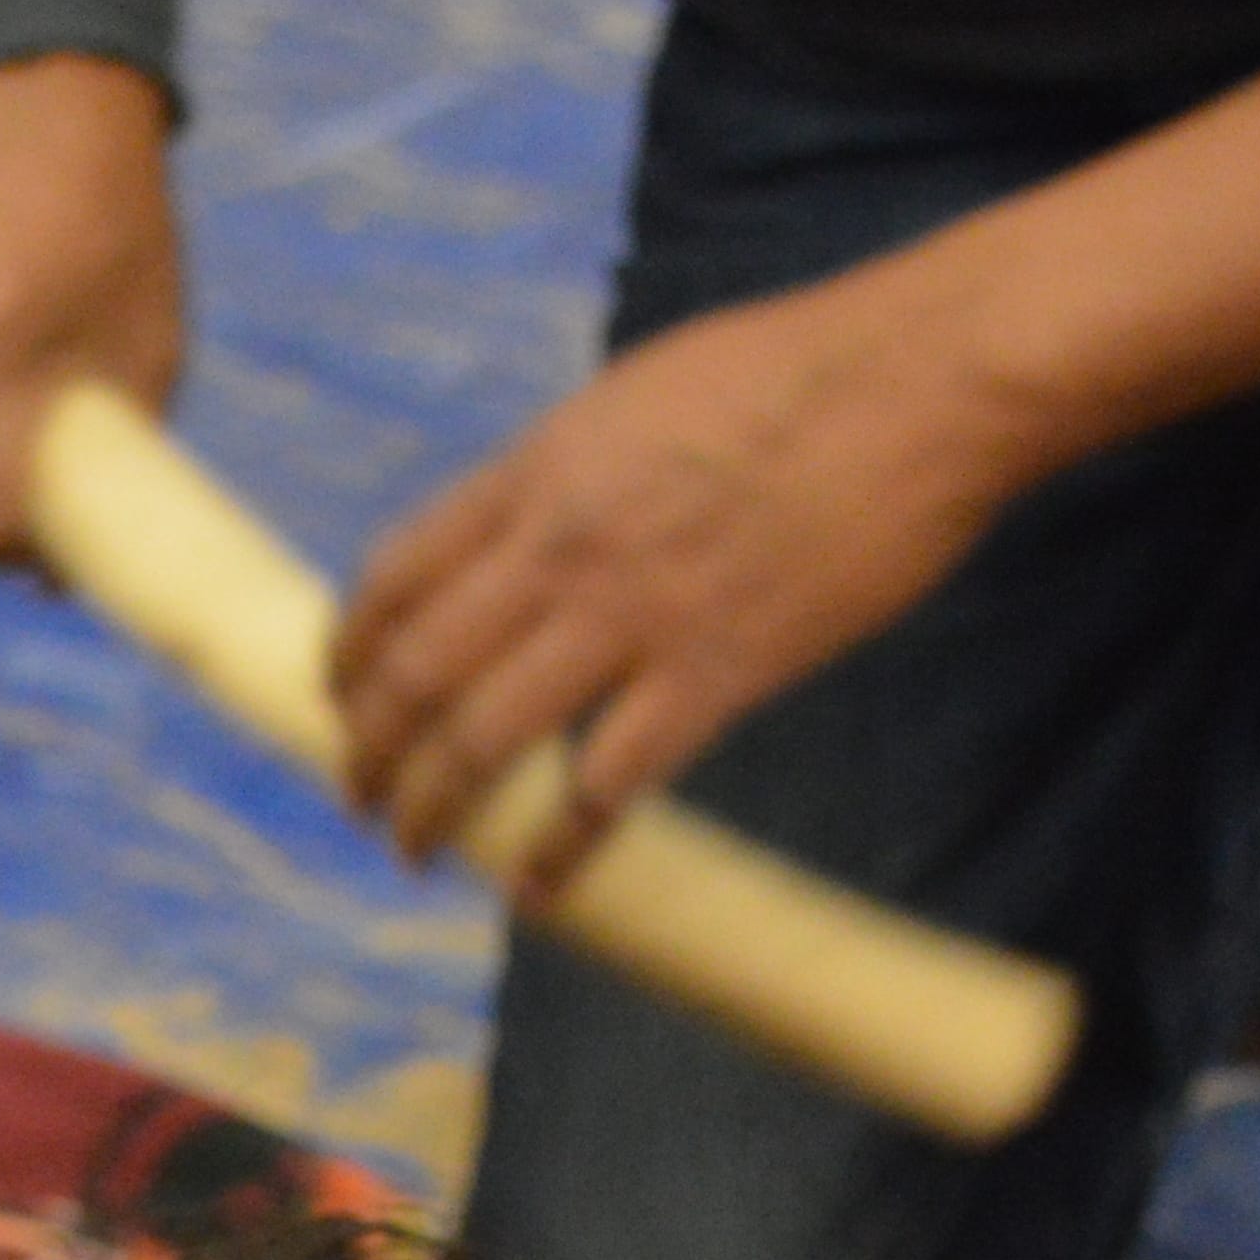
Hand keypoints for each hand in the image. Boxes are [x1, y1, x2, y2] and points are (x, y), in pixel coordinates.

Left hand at [328, 39, 1259, 893]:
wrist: (923, 381)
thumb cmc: (797, 371)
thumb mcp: (636, 395)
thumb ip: (564, 474)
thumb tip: (522, 537)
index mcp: (537, 470)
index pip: (394, 577)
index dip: (347, 654)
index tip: (337, 696)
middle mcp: (560, 547)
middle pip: (414, 674)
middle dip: (365, 752)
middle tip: (360, 798)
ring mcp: (631, 615)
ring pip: (481, 740)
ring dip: (433, 811)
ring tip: (417, 849)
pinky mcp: (714, 674)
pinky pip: (604, 788)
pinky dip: (558, 850)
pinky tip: (538, 888)